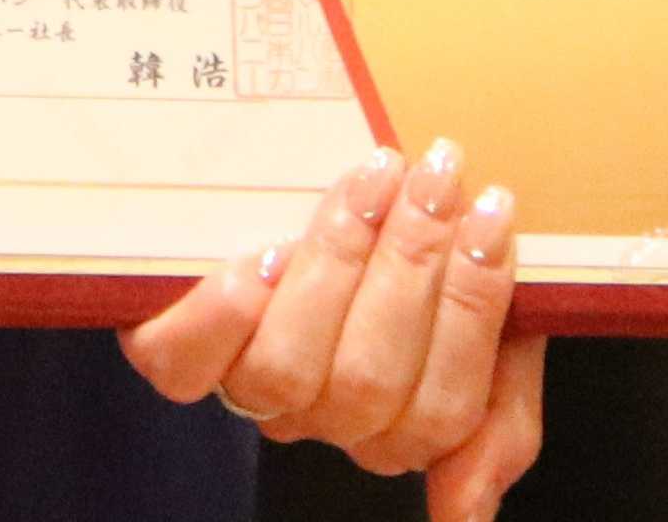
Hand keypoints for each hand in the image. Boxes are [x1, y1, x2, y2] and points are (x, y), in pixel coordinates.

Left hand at [120, 138, 544, 518]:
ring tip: (372, 181)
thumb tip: (468, 519)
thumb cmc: (409, 266)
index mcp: (394, 426)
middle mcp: (318, 417)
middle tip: (434, 179)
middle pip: (368, 381)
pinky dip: (221, 315)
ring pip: (288, 365)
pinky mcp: (171, 351)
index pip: (443, 410)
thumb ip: (496, 425)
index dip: (471, 308)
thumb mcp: (487, 339)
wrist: (339, 207)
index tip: (492, 212)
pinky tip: (264, 256)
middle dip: (411, 266)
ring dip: (338, 264)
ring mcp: (244, 386)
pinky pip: (181, 364)